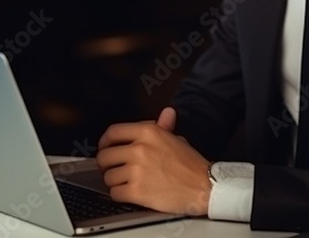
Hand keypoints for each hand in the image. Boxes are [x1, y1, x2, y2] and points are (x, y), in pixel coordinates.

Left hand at [96, 107, 211, 215]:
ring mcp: (136, 170)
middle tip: (113, 168)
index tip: (105, 148)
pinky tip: (130, 192)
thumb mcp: (176, 139)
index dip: (105, 142)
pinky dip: (120, 194)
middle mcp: (139, 149)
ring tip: (126, 181)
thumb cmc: (191, 165)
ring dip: (115, 181)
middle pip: (104, 156)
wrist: (203, 186)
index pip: (112, 133)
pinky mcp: (136, 191)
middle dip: (107, 165)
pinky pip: (114, 193)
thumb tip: (166, 113)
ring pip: (108, 177)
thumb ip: (164, 126)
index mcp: (148, 132)